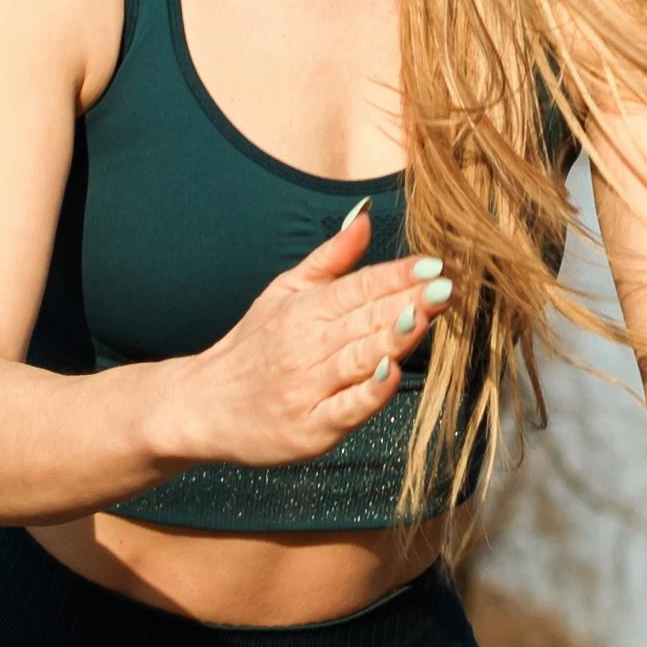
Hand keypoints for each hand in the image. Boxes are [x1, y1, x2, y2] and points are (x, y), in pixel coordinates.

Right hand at [168, 208, 448, 470]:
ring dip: (392, 336)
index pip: (358, 287)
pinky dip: (369, 392)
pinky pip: (346, 408)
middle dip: (407, 301)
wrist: (200, 406)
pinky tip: (392, 373)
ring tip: (424, 316)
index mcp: (304, 309)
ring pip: (358, 357)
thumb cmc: (251, 349)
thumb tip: (365, 218)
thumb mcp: (283, 293)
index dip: (396, 275)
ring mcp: (308, 388)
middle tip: (446, 286)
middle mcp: (306, 345)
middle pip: (364, 319)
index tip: (433, 263)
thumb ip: (330, 259)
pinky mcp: (311, 428)